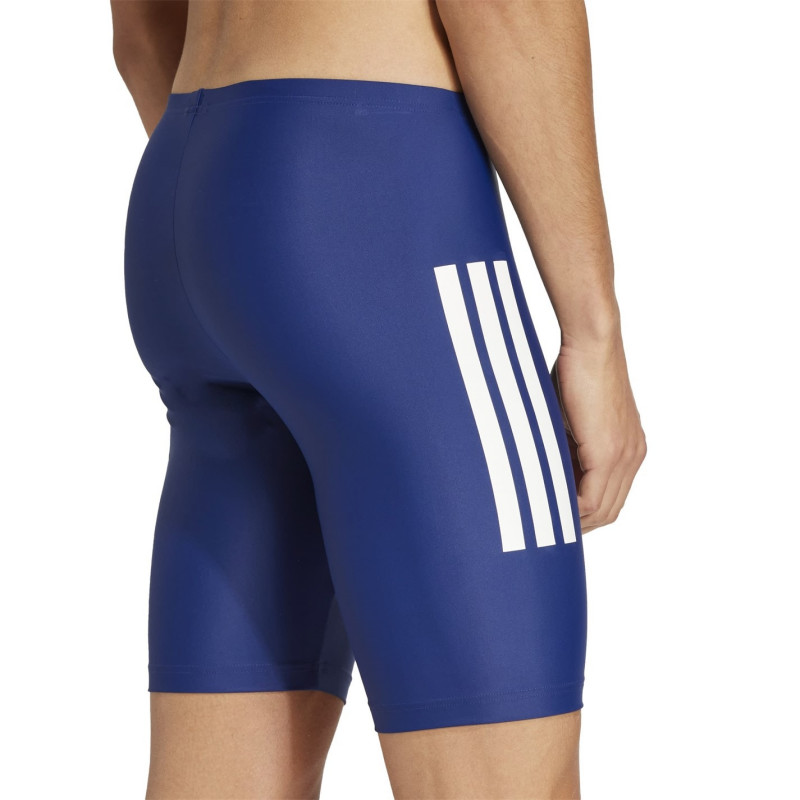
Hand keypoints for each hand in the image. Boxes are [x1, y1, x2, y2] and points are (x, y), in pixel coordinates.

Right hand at [550, 333, 645, 533]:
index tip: (556, 515)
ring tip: (544, 521)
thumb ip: (570, 445)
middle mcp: (633, 455)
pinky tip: (548, 507)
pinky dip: (571, 509)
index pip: (610, 497)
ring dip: (574, 520)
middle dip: (580, 524)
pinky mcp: (609, 452)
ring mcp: (625, 455)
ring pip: (603, 509)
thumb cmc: (577, 371)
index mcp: (628, 447)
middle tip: (547, 526)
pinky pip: (592, 499)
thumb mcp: (573, 418)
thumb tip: (548, 465)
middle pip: (610, 510)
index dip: (584, 513)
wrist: (591, 345)